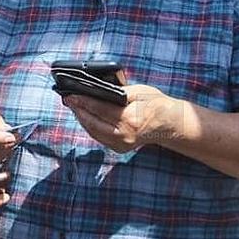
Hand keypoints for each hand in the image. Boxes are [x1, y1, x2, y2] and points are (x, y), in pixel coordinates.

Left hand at [62, 84, 178, 152]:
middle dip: (79, 110)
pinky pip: (99, 137)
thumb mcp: (140, 92)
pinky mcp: (120, 148)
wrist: (170, 124)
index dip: (83, 102)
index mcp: (129, 120)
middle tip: (68, 99)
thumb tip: (98, 90)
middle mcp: (123, 135)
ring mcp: (121, 145)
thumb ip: (119, 92)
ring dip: (82, 119)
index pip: (99, 109)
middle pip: (92, 123)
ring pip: (94, 132)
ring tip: (74, 106)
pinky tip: (85, 116)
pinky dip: (91, 126)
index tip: (71, 95)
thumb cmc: (156, 104)